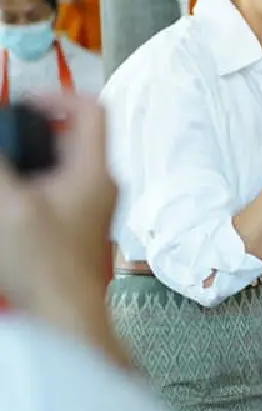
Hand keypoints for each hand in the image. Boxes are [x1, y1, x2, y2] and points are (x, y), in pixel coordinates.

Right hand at [0, 95, 119, 346]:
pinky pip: (61, 186)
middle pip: (74, 135)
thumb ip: (0, 165)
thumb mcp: (9, 205)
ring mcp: (94, 204)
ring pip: (65, 162)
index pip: (92, 110)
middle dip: (36, 130)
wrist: (66, 313)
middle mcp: (102, 184)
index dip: (57, 97)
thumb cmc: (46, 266)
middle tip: (8, 137)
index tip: (25, 104)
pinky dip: (36, 181)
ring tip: (8, 171)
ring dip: (33, 157)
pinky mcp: (81, 222)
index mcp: (95, 172)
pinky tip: (11, 198)